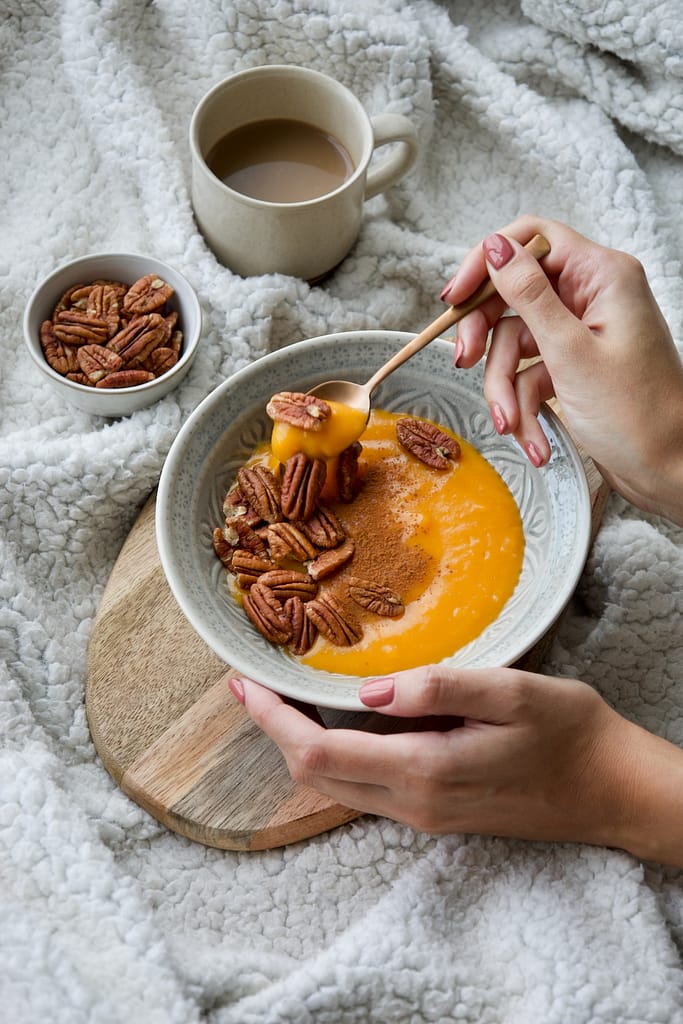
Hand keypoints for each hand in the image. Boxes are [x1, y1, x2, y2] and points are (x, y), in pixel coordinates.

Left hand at [229, 667, 682, 864]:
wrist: (611, 791)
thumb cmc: (569, 734)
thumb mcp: (512, 693)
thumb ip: (438, 689)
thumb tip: (367, 693)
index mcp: (424, 771)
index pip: (318, 754)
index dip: (272, 720)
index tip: (244, 683)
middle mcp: (413, 803)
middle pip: (315, 776)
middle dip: (275, 732)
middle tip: (254, 684)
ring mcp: (423, 814)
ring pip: (337, 785)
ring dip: (301, 744)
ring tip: (283, 698)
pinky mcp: (436, 811)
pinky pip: (364, 787)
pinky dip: (334, 756)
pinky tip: (336, 723)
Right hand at [440, 216, 682, 523]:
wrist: (666, 471)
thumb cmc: (637, 416)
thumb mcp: (570, 352)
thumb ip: (528, 296)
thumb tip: (493, 247)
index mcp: (602, 276)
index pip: (531, 240)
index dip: (486, 262)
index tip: (455, 297)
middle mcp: (592, 296)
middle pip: (514, 297)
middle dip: (488, 338)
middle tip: (465, 363)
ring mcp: (581, 332)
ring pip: (515, 343)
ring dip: (506, 388)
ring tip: (513, 425)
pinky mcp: (573, 365)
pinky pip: (529, 374)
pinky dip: (524, 406)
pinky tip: (535, 440)